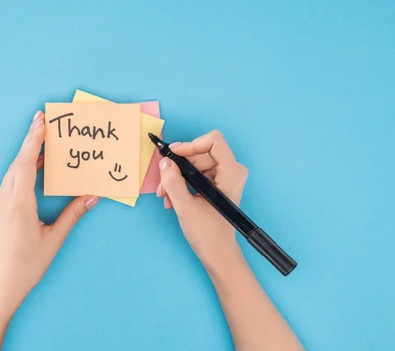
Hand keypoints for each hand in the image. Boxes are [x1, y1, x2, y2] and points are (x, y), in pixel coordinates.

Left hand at [0, 111, 97, 350]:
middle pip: (17, 161)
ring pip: (12, 170)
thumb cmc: (27, 264)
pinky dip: (22, 168)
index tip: (41, 120)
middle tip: (43, 121)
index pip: (25, 162)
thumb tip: (92, 196)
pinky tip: (32, 168)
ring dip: (26, 154)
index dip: (34, 139)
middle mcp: (5, 198)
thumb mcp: (54, 238)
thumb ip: (73, 214)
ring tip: (42, 141)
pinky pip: (10, 181)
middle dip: (30, 139)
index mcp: (18, 202)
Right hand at [156, 130, 247, 273]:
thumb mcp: (185, 206)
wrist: (217, 253)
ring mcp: (224, 177)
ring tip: (166, 195)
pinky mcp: (216, 184)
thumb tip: (164, 163)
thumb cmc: (208, 234)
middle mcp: (230, 171)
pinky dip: (182, 183)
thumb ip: (173, 182)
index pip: (213, 140)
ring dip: (177, 178)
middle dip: (178, 166)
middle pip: (199, 153)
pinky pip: (195, 174)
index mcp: (231, 173)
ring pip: (194, 164)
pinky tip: (173, 198)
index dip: (190, 145)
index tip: (173, 155)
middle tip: (163, 182)